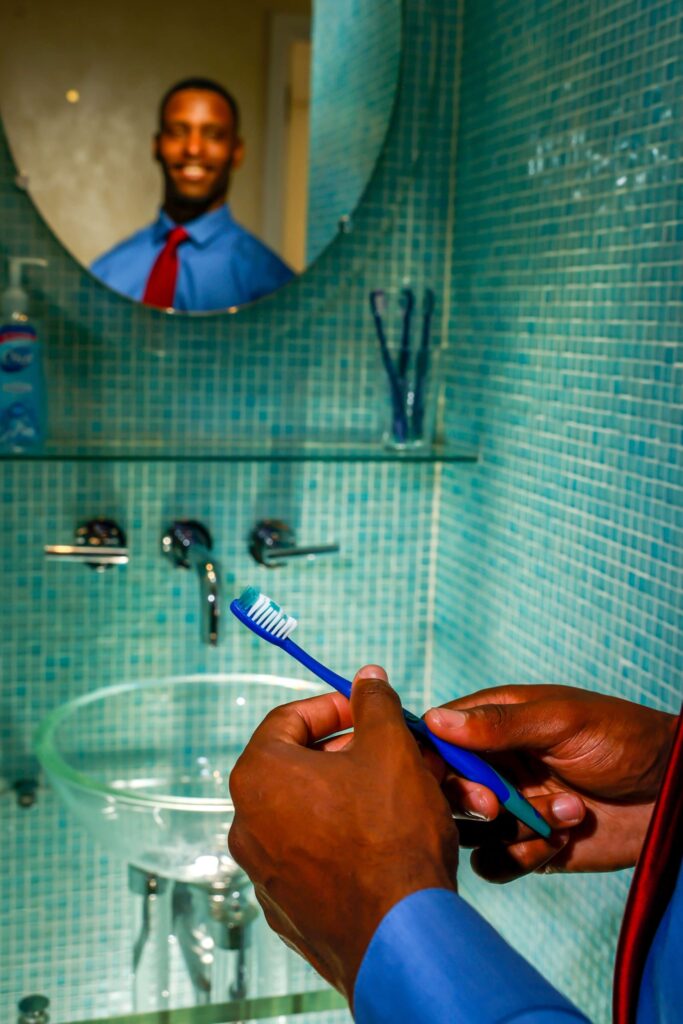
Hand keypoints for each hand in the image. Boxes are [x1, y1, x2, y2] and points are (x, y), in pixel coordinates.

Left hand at [228, 665, 457, 1001]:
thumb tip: (367, 678)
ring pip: (311, 815)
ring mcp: (263, 873)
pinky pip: (314, 860)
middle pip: (300, 768)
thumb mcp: (389, 748)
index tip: (366, 711)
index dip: (333, 708)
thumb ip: (373, 703)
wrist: (400, 936)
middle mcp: (246, 824)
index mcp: (258, 776)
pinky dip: (345, 843)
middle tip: (394, 755)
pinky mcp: (286, 911)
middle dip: (353, 755)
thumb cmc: (390, 833)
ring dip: (354, 798)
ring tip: (402, 798)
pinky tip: (388, 845)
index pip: (288, 719)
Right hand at [424, 684, 676, 881]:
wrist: (672, 794)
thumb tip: (432, 720)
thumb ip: (498, 724)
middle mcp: (496, 765)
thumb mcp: (560, 721)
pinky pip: (494, 864)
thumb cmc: (621, 739)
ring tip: (564, 813)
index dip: (430, 759)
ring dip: (512, 828)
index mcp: (496, 723)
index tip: (439, 776)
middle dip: (466, 800)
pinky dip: (521, 858)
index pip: (438, 738)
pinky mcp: (529, 846)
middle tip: (496, 805)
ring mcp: (511, 807)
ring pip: (469, 831)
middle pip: (445, 789)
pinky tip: (561, 840)